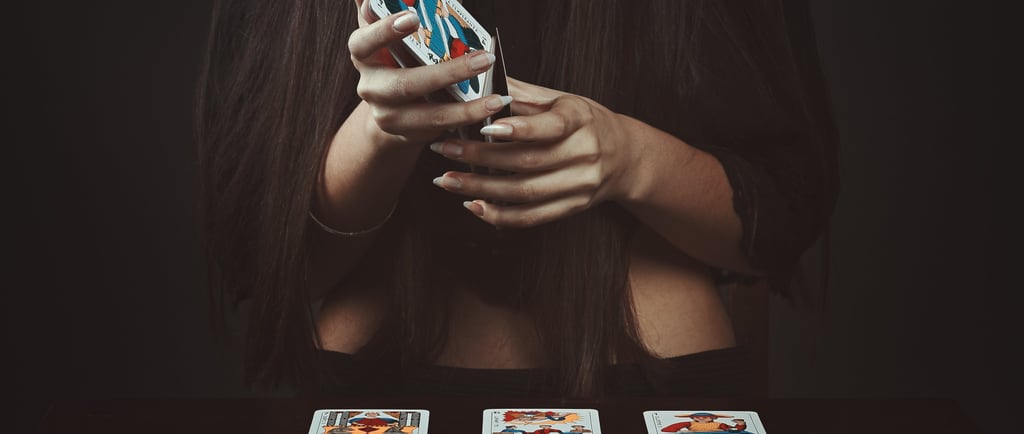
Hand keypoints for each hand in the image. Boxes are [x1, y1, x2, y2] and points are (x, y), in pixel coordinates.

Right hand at [348, 0, 511, 147]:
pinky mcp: (408, 134)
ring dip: (466, 108)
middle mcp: (370, 88)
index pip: (364, 41)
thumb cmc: (395, 59)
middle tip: (483, 60)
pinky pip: (440, 130)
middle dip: (447, 74)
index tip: (412, 17)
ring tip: (496, 99)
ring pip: (429, 115)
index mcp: (364, 55)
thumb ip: (383, 11)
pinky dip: (468, 120)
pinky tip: (491, 109)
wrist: (389, 106)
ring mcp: (388, 115)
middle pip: (405, 84)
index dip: (385, 31)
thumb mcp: (388, 35)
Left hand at [427, 78, 637, 227]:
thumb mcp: (561, 100)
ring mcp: (580, 185)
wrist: (624, 156)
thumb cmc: (584, 122)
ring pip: (525, 193)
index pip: (551, 126)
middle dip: (481, 158)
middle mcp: (584, 153)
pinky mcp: (572, 208)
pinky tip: (473, 206)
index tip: (485, 126)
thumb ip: (522, 95)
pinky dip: (499, 215)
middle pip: (528, 162)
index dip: (519, 129)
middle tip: (445, 151)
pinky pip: (531, 217)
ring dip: (481, 189)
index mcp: (581, 119)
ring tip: (447, 180)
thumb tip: (478, 83)